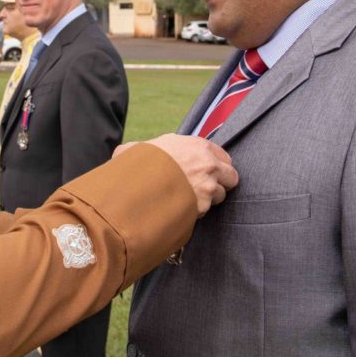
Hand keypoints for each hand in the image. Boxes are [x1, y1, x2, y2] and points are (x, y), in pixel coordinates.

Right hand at [118, 134, 237, 217]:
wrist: (138, 184)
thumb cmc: (139, 163)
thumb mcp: (142, 147)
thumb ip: (145, 148)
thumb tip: (124, 152)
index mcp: (198, 146)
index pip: (223, 156)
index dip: (216, 165)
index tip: (207, 172)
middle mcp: (209, 164)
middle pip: (231, 176)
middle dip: (221, 183)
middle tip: (205, 187)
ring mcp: (208, 185)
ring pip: (221, 195)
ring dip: (210, 199)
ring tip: (191, 200)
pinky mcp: (204, 205)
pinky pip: (206, 210)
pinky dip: (198, 211)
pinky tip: (183, 208)